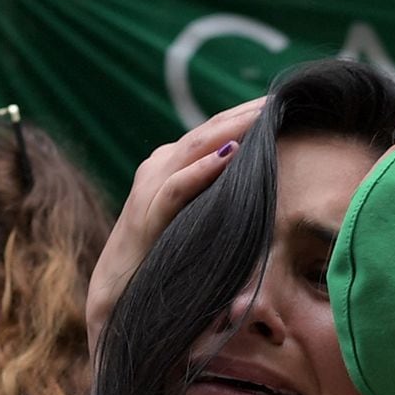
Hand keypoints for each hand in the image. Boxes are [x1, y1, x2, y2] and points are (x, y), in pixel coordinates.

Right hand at [87, 99, 266, 349]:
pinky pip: (176, 188)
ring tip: (261, 115)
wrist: (115, 295)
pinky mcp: (146, 217)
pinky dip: (201, 170)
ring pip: (191, 150)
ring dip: (229, 130)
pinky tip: (230, 155)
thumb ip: (214, 197)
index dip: (243, 116)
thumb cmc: (160, 260)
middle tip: (278, 98)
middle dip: (243, 114)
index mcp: (168, 167)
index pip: (211, 133)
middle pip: (205, 132)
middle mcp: (157, 169)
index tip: (279, 103)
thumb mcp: (193, 220)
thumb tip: (256, 186)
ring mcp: (149, 189)